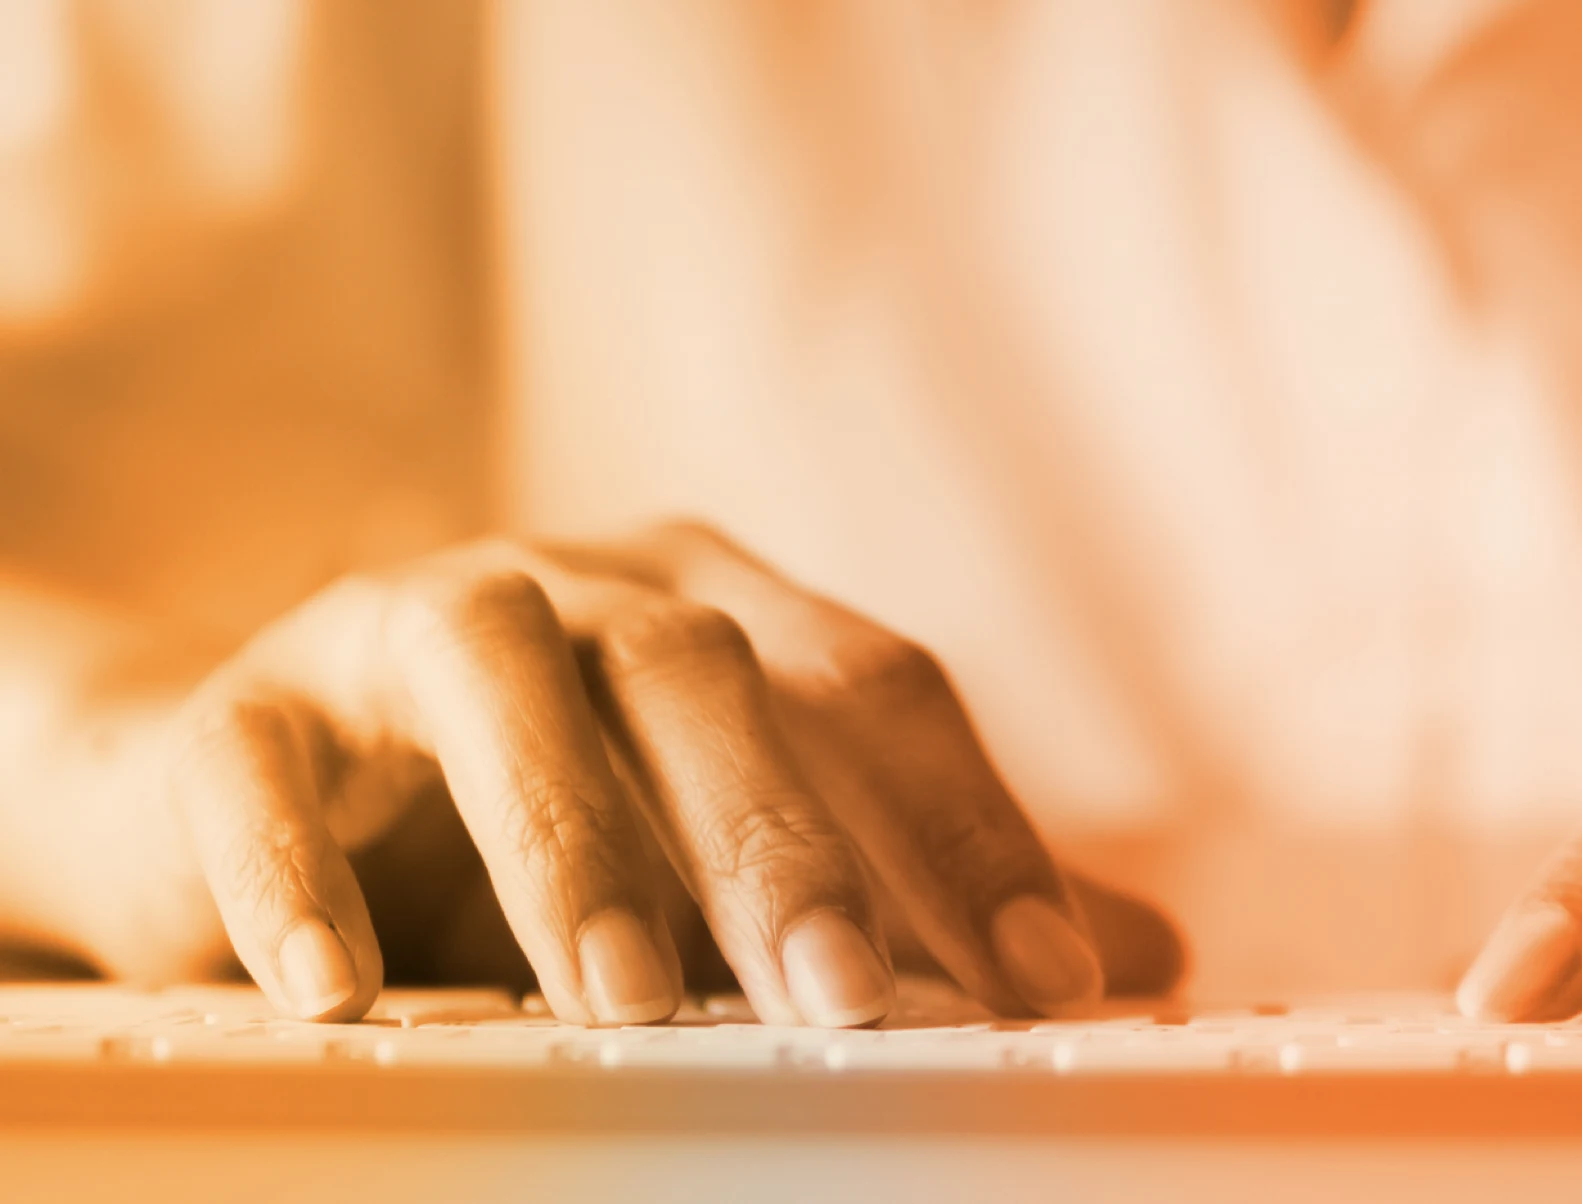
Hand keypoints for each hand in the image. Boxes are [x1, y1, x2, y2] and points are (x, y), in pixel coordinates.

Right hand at [88, 522, 1178, 1024]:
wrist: (253, 790)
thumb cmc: (542, 815)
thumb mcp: (735, 839)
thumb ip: (923, 888)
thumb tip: (1143, 956)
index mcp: (723, 608)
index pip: (880, 689)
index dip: (971, 831)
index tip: (1053, 984)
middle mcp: (583, 586)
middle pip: (706, 672)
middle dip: (782, 837)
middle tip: (847, 997)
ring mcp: (404, 625)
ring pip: (500, 682)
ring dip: (567, 840)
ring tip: (621, 997)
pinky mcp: (247, 707)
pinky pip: (261, 769)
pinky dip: (297, 873)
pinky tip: (341, 992)